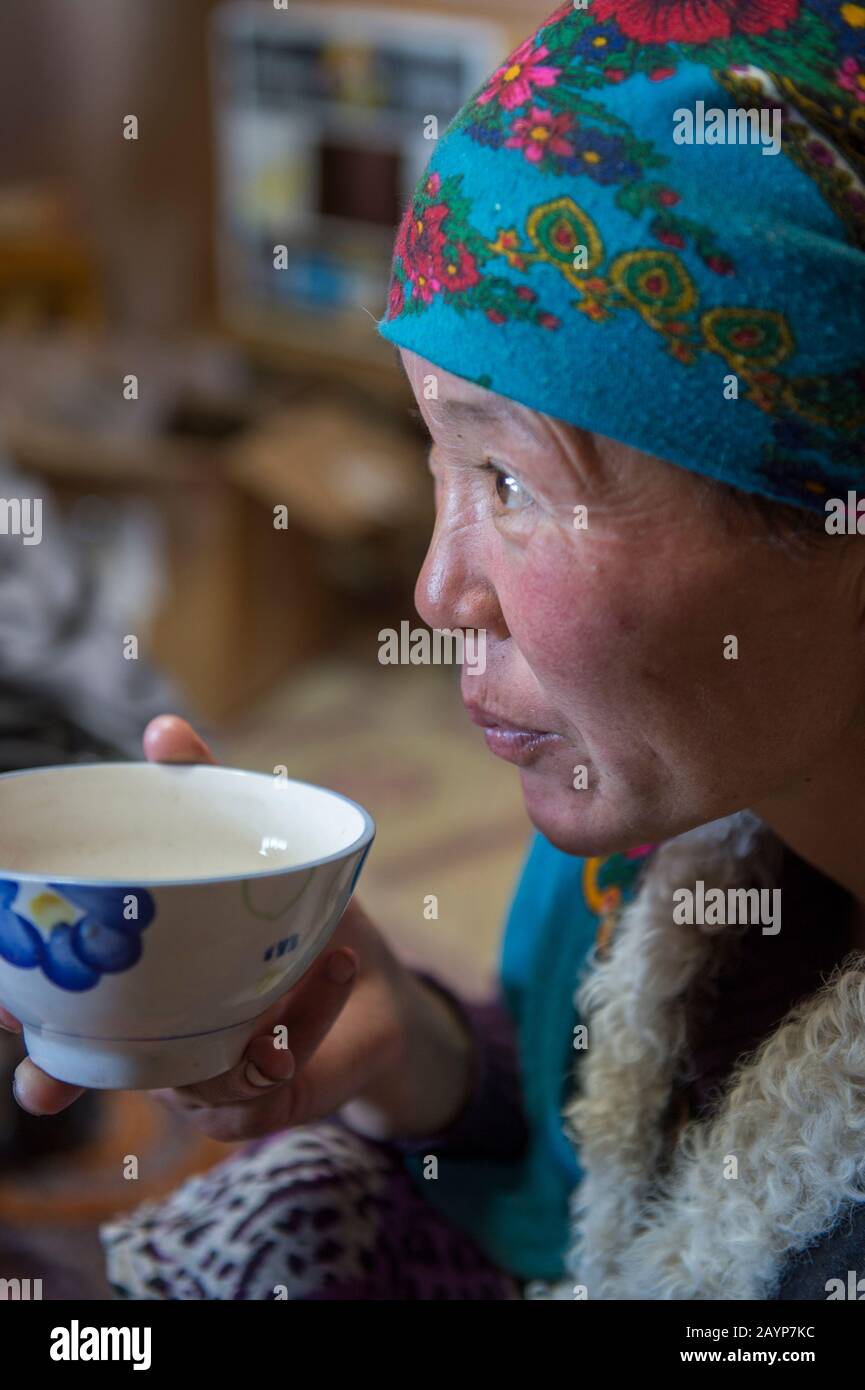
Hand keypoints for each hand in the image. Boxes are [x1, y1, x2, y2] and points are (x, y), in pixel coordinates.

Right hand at [8, 717, 475, 1143]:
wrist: (374, 984)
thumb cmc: (292, 915)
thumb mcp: (253, 845)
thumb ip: (203, 790)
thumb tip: (160, 729)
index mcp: (137, 987)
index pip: (59, 1007)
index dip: (23, 1009)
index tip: (3, 1001)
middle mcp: (157, 1041)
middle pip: (89, 1071)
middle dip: (60, 1074)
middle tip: (45, 1075)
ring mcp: (206, 1077)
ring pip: (186, 1080)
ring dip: (233, 1027)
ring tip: (289, 966)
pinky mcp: (264, 1097)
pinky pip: (265, 1079)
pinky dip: (306, 1019)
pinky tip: (335, 964)